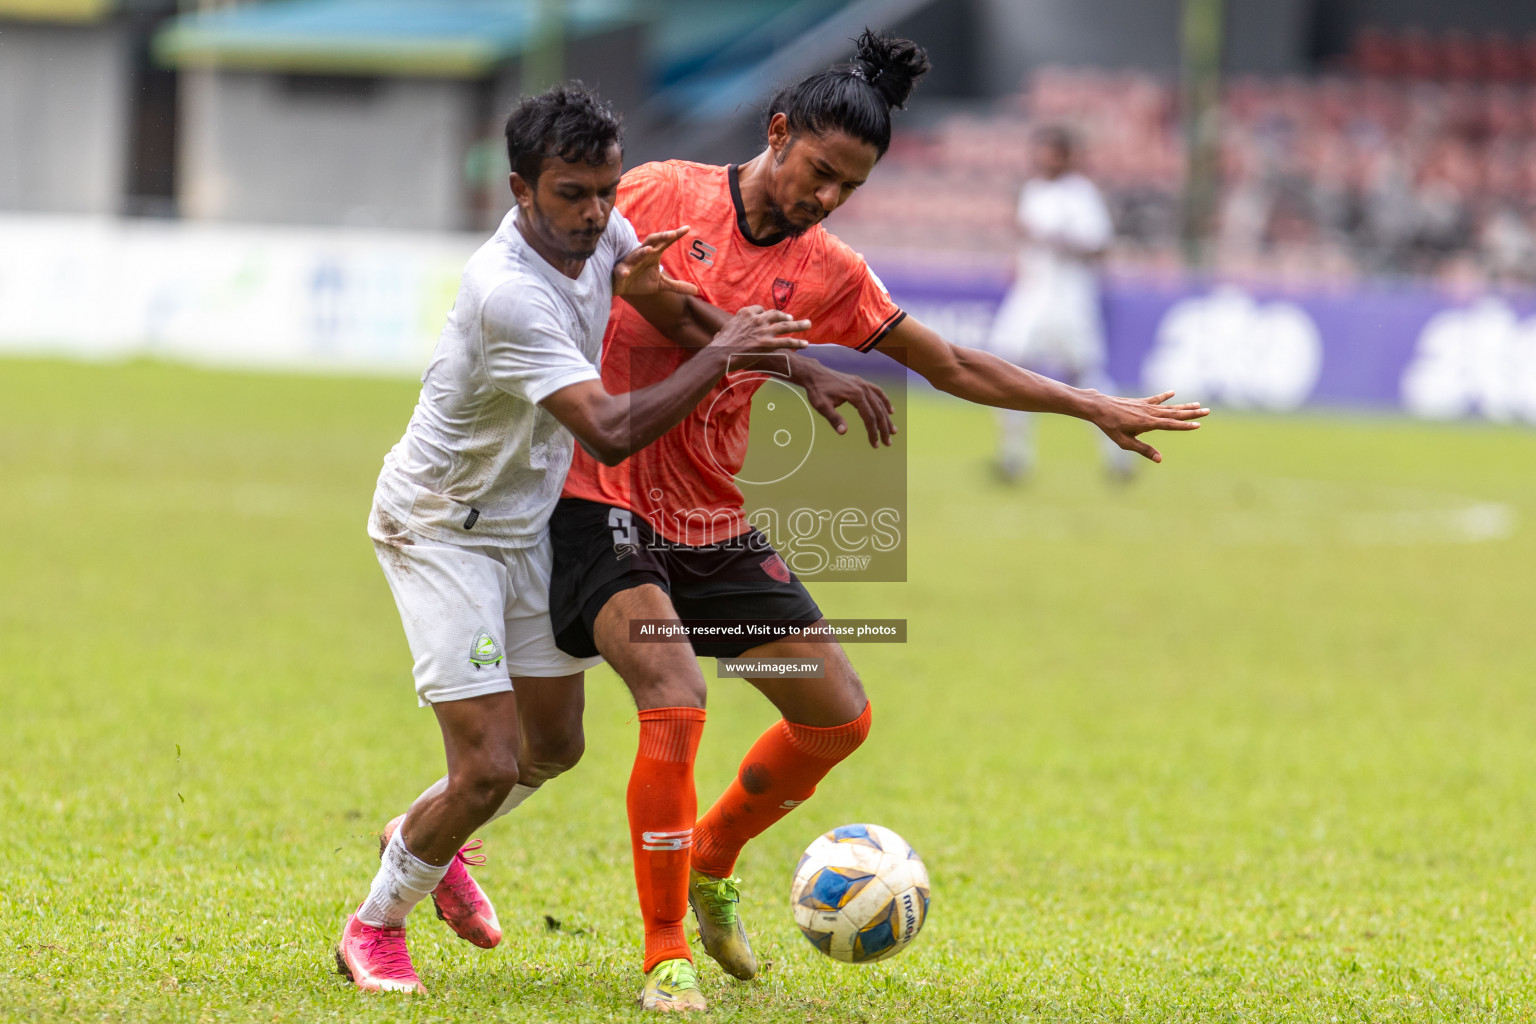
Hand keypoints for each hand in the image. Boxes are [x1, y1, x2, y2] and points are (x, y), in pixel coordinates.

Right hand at [613, 226, 699, 297]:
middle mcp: (643, 254)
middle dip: (661, 237)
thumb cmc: (641, 281)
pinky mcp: (621, 271)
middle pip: (652, 241)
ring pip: (637, 254)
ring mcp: (631, 262)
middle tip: (672, 234)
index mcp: (653, 254)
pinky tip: (626, 272)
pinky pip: (622, 270)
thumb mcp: (661, 284)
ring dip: (643, 252)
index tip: (688, 228)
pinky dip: (624, 270)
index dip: (676, 235)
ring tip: (651, 250)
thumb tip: (696, 290)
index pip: (666, 242)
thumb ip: (677, 286)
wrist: (622, 287)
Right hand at [708, 305, 810, 357]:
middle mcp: (757, 319)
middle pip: (776, 314)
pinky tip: (805, 344)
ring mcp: (763, 330)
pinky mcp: (768, 343)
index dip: (765, 314)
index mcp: (745, 313)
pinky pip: (786, 342)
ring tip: (808, 324)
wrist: (720, 354)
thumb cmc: (719, 345)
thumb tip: (719, 335)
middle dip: (785, 316)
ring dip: (798, 325)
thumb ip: (728, 330)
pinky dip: (798, 342)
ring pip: (785, 326)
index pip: (760, 309)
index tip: (768, 317)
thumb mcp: (722, 331)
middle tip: (792, 319)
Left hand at [793, 359, 895, 446]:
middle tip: (888, 443)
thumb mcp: (822, 406)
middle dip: (884, 428)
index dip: (873, 432)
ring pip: (880, 402)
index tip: (875, 445)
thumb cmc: (817, 391)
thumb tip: (844, 432)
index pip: (869, 417)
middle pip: (878, 411)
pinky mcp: (860, 382)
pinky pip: (877, 392)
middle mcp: (863, 388)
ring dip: (887, 417)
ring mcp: (863, 384)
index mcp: (855, 395)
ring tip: (893, 430)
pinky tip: (890, 410)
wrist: (814, 373)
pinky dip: (885, 401)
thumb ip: (834, 419)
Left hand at [1089, 390, 1207, 462]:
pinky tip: (1173, 393)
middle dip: (1192, 413)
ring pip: (1169, 406)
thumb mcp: (1126, 442)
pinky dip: (1165, 396)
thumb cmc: (1111, 427)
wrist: (1099, 407)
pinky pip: (1156, 399)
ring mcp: (1146, 406)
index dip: (1185, 425)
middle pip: (1175, 413)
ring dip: (1184, 405)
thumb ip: (1144, 450)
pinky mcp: (1140, 402)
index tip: (1198, 425)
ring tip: (1198, 404)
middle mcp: (1150, 413)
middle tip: (1207, 411)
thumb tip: (1160, 459)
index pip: (1171, 425)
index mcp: (1148, 423)